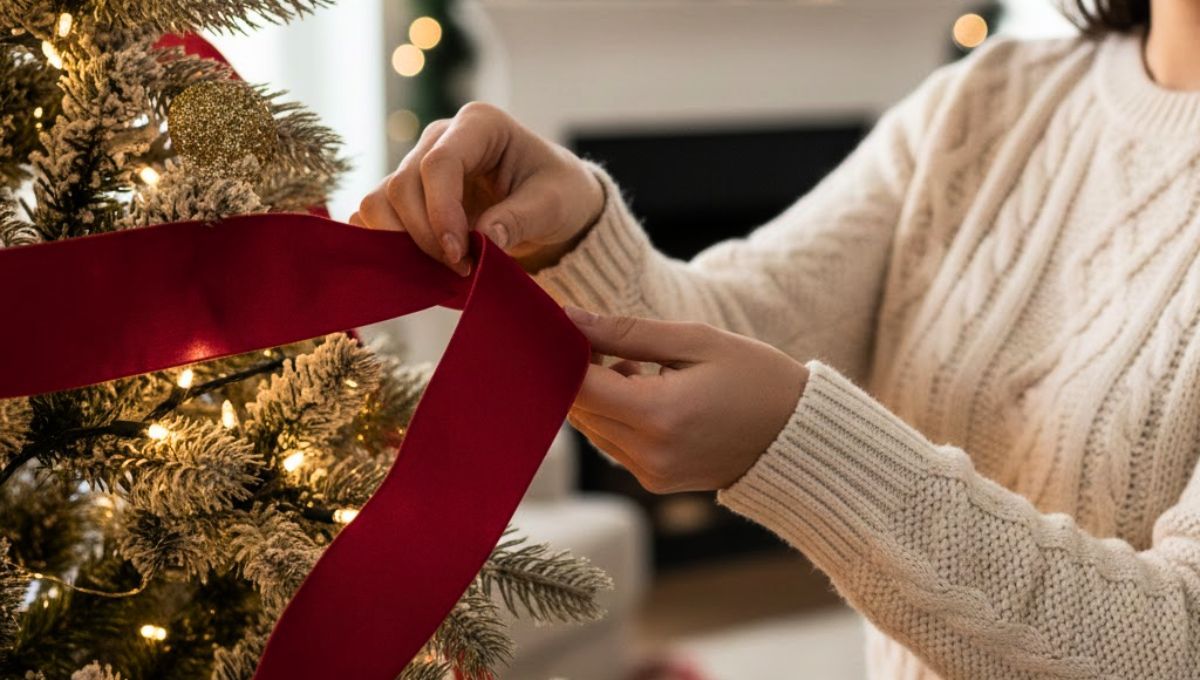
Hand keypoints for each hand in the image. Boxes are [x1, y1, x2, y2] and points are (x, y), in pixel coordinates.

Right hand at [350, 102, 604, 275]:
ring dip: (403, 244)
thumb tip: (484, 240)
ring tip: (446, 269)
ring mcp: (417, 165)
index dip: (441, 212)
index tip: (459, 255)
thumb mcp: (554, 204)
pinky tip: (422, 266)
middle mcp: (439, 138)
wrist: (551, 202)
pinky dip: (388, 246)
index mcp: (479, 125)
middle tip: (462, 269)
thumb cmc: (558, 192)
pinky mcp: (406, 195)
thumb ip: (520, 219)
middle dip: (426, 236)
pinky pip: (374, 218)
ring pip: (378, 202)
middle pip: (402, 185)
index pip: (440, 164)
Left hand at [564, 307, 807, 492]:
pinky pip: (613, 443)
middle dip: (578, 372)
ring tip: (636, 364)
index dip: (562, 354)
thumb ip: (625, 332)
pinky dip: (616, 414)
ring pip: (591, 427)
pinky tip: (648, 391)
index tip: (566, 326)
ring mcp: (651, 474)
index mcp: (659, 415)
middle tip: (604, 338)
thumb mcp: (694, 341)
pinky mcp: (655, 482)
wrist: (800, 436)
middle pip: (578, 409)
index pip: (578, 386)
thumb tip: (567, 318)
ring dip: (598, 393)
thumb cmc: (755, 377)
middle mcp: (649, 454)